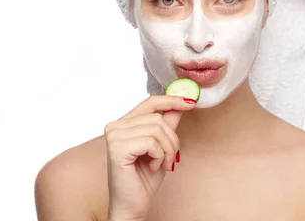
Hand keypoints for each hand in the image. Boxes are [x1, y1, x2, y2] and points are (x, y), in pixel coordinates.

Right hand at [104, 94, 196, 219]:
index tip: (190, 102)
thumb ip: (167, 125)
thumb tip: (180, 104)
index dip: (171, 100)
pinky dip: (159, 156)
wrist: (133, 205)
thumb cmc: (144, 178)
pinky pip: (151, 142)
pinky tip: (152, 167)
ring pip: (156, 129)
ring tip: (162, 164)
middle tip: (171, 158)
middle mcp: (115, 126)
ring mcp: (114, 136)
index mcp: (124, 123)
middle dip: (172, 138)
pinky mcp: (117, 148)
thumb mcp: (162, 146)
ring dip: (167, 150)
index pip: (150, 102)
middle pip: (157, 117)